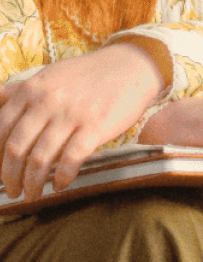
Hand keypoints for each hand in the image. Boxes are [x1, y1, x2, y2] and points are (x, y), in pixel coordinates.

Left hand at [0, 42, 165, 201]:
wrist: (130, 66)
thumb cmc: (87, 74)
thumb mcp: (49, 75)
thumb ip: (20, 90)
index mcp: (33, 89)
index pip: (1, 130)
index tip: (0, 172)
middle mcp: (48, 101)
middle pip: (17, 149)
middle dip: (11, 177)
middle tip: (13, 191)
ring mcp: (72, 114)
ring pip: (41, 159)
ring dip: (33, 184)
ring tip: (33, 195)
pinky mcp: (96, 126)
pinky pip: (71, 159)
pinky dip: (62, 177)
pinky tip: (60, 185)